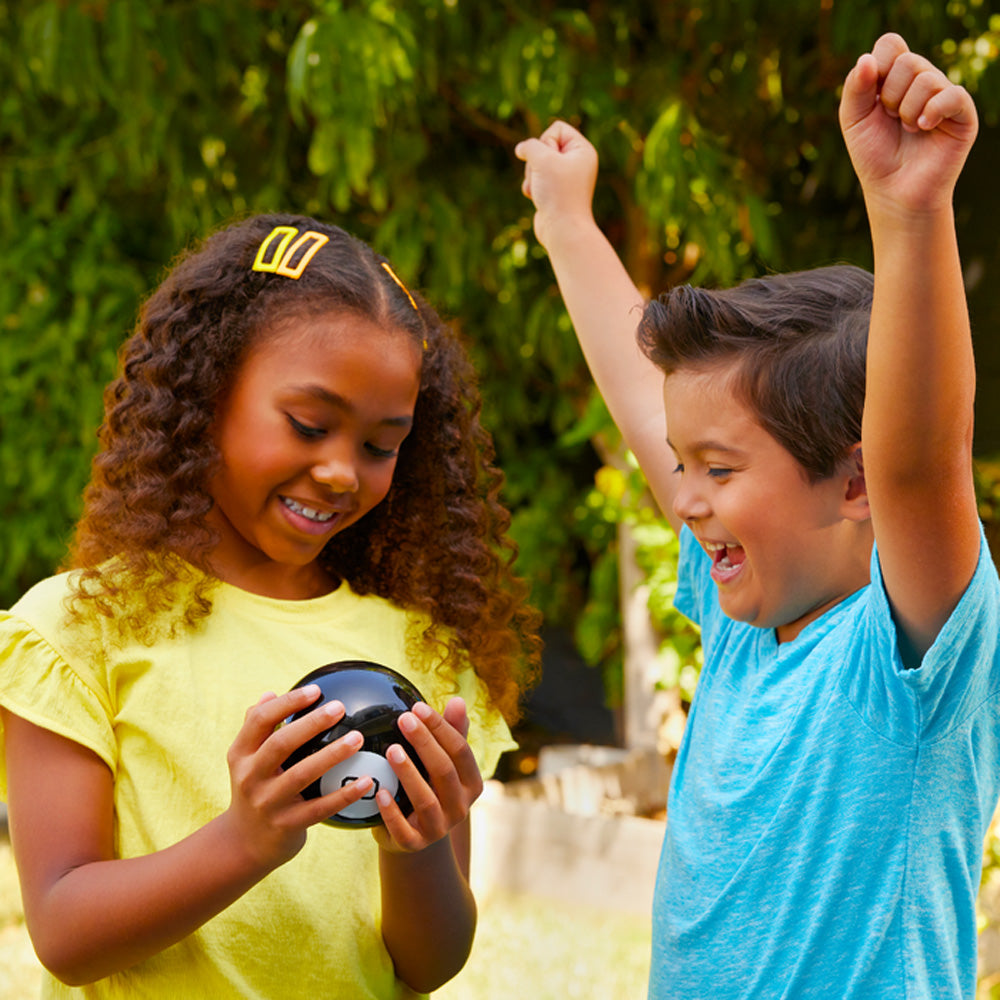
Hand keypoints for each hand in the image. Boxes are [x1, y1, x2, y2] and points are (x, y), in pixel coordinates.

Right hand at [222, 686, 372, 869]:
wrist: (244, 843)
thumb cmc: (255, 788)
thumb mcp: (246, 760)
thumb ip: (257, 728)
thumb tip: (270, 693)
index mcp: (241, 754)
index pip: (259, 720)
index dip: (287, 702)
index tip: (316, 690)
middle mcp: (250, 777)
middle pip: (281, 743)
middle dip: (311, 723)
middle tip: (340, 707)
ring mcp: (267, 803)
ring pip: (302, 774)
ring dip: (332, 754)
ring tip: (358, 738)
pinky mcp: (286, 825)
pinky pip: (320, 808)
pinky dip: (344, 794)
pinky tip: (367, 781)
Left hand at [372, 698, 482, 853]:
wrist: (415, 833)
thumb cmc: (430, 786)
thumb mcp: (443, 761)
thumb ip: (451, 733)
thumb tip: (458, 701)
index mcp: (471, 783)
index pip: (459, 750)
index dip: (440, 727)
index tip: (418, 707)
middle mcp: (460, 807)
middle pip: (444, 771)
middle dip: (424, 743)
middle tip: (403, 719)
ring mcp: (439, 828)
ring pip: (426, 800)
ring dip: (409, 773)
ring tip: (391, 750)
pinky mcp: (415, 844)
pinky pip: (403, 829)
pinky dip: (391, 812)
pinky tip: (379, 792)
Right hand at [515, 120, 598, 249]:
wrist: (562, 230)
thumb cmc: (558, 193)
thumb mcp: (542, 160)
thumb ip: (529, 146)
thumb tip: (522, 149)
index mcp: (582, 150)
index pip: (557, 128)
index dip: (547, 141)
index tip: (551, 161)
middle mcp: (576, 162)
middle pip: (544, 145)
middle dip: (536, 162)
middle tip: (545, 178)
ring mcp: (565, 177)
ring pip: (536, 163)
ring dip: (532, 176)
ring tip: (539, 190)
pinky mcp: (555, 191)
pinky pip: (536, 179)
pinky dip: (532, 187)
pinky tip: (536, 199)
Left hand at [839, 33, 976, 215]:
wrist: (894, 191)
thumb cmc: (873, 155)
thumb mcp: (853, 120)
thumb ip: (855, 88)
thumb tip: (867, 59)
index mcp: (896, 77)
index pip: (890, 44)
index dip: (878, 67)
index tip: (873, 98)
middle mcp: (922, 81)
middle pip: (908, 61)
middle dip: (890, 96)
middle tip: (892, 119)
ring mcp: (943, 95)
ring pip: (926, 78)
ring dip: (907, 111)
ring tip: (908, 130)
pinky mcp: (962, 113)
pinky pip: (951, 95)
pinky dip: (932, 111)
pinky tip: (924, 128)